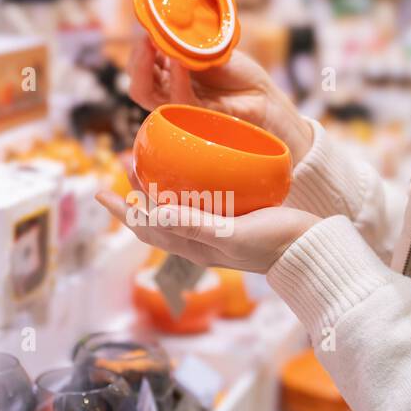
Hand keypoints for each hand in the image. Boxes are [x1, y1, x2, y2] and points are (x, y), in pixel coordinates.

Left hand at [96, 184, 318, 274]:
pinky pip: (199, 202)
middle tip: (127, 162)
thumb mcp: (233, 234)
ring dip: (158, 187)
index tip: (100, 190)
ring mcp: (215, 230)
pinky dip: (187, 186)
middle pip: (155, 216)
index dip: (121, 210)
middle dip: (135, 192)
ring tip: (151, 163)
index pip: (145, 227)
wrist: (311, 248)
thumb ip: (197, 225)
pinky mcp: (233, 219)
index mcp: (193, 246)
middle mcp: (198, 240)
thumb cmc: (274, 243)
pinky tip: (195, 169)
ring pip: (175, 208)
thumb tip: (158, 213)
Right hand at [128, 38, 313, 164]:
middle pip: (139, 86)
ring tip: (154, 44)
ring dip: (148, 68)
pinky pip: (180, 100)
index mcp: (168, 77)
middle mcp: (169, 94)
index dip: (139, 51)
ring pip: (149, 96)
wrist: (262, 95)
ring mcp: (181, 107)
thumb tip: (161, 21)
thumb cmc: (235, 72)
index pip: (141, 68)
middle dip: (137, 62)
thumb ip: (184, 42)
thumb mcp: (206, 48)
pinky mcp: (198, 117)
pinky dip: (177, 80)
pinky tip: (180, 62)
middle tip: (145, 39)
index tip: (146, 29)